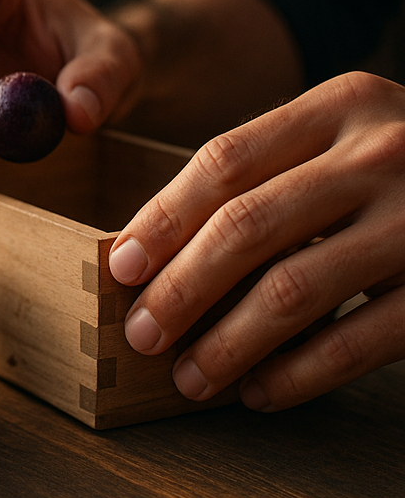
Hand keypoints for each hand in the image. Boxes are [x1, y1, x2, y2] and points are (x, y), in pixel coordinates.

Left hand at [109, 71, 404, 411]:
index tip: (120, 265)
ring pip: (296, 289)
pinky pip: (361, 339)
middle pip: (247, 225)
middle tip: (141, 332)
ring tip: (188, 376)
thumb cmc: (402, 165)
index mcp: (340, 106)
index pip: (224, 160)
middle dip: (181, 288)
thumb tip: (160, 249)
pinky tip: (259, 392)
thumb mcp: (346, 136)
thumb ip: (270, 172)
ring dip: (229, 342)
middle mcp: (379, 153)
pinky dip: (300, 373)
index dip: (163, 217)